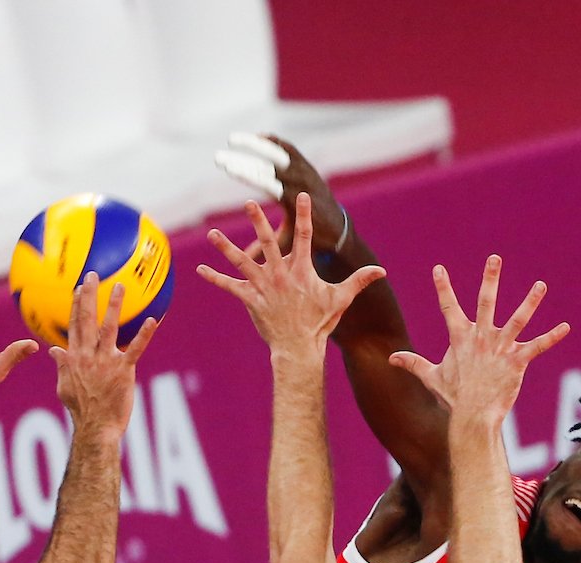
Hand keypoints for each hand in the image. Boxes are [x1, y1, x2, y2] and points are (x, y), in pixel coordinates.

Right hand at [50, 271, 157, 442]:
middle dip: (89, 295)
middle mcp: (88, 355)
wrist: (96, 428)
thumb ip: (61, 366)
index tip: (77, 288)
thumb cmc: (81, 411)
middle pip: (87, 319)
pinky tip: (152, 319)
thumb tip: (53, 349)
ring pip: (109, 327)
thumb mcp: (64, 387)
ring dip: (113, 305)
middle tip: (92, 275)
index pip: (74, 325)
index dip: (75, 305)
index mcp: (74, 357)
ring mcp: (106, 361)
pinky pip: (136, 348)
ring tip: (119, 286)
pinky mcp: (123, 370)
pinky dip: (144, 334)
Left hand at [198, 194, 384, 359]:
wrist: (299, 347)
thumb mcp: (341, 299)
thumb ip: (359, 280)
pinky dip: (214, 278)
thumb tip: (382, 271)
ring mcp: (263, 286)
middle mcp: (280, 274)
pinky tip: (198, 270)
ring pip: (241, 261)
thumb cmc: (320, 323)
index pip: (303, 236)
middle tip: (249, 203)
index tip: (301, 196)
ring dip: (225, 247)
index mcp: (301, 270)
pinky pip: (229, 287)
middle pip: (267, 242)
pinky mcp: (250, 299)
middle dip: (257, 221)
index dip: (303, 215)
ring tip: (212, 234)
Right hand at [215, 134, 348, 252]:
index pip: (268, 182)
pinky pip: (287, 149)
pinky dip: (272, 142)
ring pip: (278, 151)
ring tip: (231, 140)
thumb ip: (265, 249)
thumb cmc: (311, 240)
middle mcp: (299, 181)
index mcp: (293, 200)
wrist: (338, 228)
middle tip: (218, 158)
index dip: (248, 174)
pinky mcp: (306, 165)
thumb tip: (243, 257)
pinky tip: (256, 138)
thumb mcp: (287, 244)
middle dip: (242, 160)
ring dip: (255, 144)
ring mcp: (304, 171)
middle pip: (268, 164)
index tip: (228, 168)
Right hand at [388, 258, 568, 427]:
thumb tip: (392, 359)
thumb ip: (413, 363)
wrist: (472, 416)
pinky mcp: (517, 361)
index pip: (449, 307)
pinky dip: (552, 337)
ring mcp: (501, 348)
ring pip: (518, 319)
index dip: (443, 287)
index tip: (439, 269)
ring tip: (540, 285)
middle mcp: (481, 337)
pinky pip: (537, 346)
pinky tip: (565, 327)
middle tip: (494, 258)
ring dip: (530, 301)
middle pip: (486, 301)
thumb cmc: (453, 397)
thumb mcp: (431, 377)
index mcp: (460, 338)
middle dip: (490, 278)